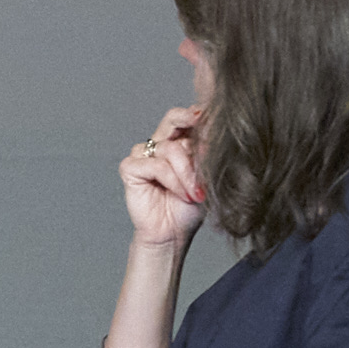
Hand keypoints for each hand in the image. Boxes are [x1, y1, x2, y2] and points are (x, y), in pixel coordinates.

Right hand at [119, 104, 208, 253]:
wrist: (174, 232)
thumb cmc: (192, 205)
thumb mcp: (208, 176)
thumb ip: (207, 154)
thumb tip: (214, 135)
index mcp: (180, 140)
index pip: (188, 117)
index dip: (201, 115)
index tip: (217, 118)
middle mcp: (160, 143)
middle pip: (174, 118)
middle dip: (191, 125)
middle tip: (204, 138)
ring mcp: (143, 154)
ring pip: (170, 148)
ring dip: (188, 173)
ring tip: (196, 194)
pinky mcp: (130, 168)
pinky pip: (156, 165)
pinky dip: (172, 180)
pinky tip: (181, 194)